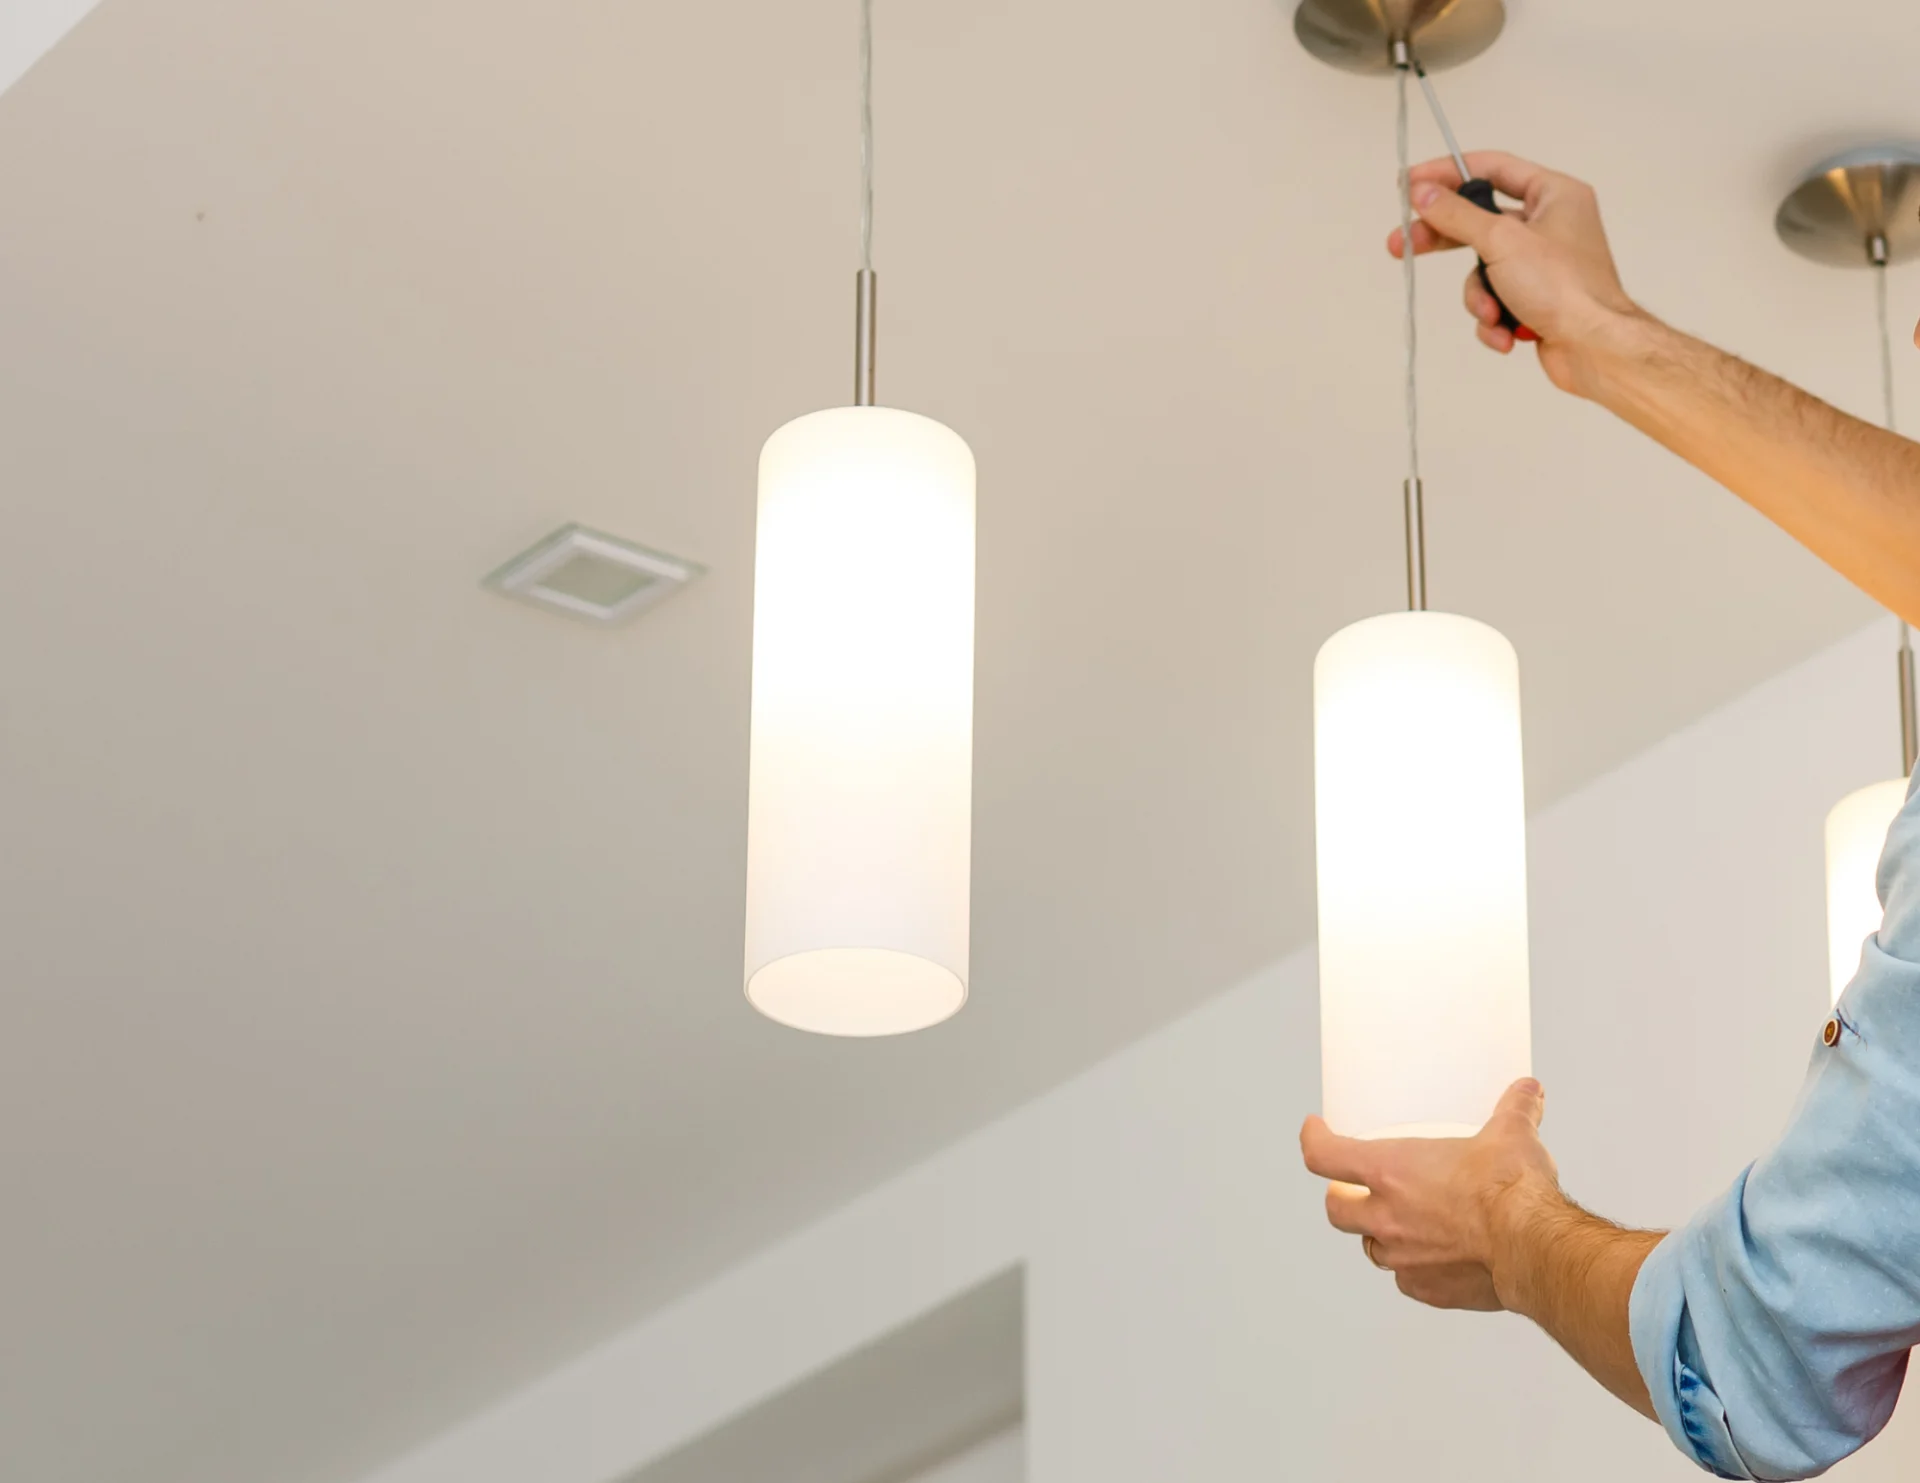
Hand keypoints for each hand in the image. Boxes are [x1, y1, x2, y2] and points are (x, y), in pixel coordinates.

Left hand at [1299, 1079, 1560, 1311]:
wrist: (1533, 1248)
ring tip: (1403, 1222)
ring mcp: (1404, 1258)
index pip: (1324, 1156)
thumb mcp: (1511, 1134)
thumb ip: (1515, 1109)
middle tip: (1355, 1188)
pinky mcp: (1428, 1289)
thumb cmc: (1511, 1191)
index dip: (1313, 1139)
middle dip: (1340, 1197)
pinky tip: (1437, 1257)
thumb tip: (1528, 1091)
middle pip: (1336, 1209)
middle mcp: (1387, 1217)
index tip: (1316, 1130)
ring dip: (1379, 1234)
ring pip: (1371, 1248)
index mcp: (1391, 1172)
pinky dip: (1415, 1267)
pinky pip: (1408, 1279)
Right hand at [1390, 152, 1644, 398]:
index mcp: (1554, 194)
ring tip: (1491, 313)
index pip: (1492, 168)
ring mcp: (1542, 263)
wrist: (1594, 348)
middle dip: (1443, 241)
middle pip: (1479, 221)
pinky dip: (1494, 318)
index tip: (1410, 184)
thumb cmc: (1563, 286)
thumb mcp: (1502, 241)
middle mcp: (1550, 223)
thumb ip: (1458, 215)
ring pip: (1483, 269)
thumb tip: (1422, 192)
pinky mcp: (1535, 298)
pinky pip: (1496, 299)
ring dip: (1479, 296)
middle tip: (1402, 245)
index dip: (1447, 173)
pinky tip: (1506, 332)